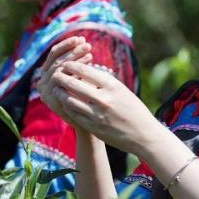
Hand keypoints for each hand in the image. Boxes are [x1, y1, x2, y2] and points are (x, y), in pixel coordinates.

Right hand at [37, 37, 93, 121]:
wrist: (89, 122)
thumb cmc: (87, 97)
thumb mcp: (80, 76)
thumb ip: (77, 63)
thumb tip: (82, 41)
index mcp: (47, 75)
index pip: (54, 54)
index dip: (66, 45)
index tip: (81, 38)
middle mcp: (43, 82)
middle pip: (55, 60)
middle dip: (72, 51)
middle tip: (86, 44)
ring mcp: (45, 91)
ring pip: (58, 68)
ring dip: (74, 58)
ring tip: (90, 52)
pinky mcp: (50, 99)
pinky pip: (60, 80)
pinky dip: (74, 70)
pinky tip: (89, 64)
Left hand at [47, 60, 163, 156]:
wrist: (143, 134)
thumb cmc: (134, 109)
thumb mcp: (122, 91)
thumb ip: (104, 82)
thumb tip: (86, 71)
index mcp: (112, 86)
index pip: (85, 71)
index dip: (72, 66)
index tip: (65, 63)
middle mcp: (103, 99)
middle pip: (74, 84)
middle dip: (61, 77)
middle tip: (55, 74)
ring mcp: (97, 114)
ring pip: (70, 100)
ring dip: (61, 93)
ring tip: (57, 89)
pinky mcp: (93, 127)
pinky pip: (74, 114)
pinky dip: (67, 106)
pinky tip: (65, 103)